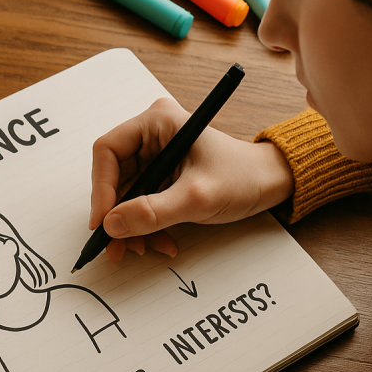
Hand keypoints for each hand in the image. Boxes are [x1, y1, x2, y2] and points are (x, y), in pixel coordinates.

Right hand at [90, 97, 294, 261]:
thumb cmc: (243, 177)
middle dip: (116, 214)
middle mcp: (152, 136)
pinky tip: (161, 242)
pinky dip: (145, 227)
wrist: (270, 185)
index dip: (101, 188)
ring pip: (124, 196)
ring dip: (131, 226)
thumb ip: (152, 212)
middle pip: (113, 177)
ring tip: (144, 248)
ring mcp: (156, 157)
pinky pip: (140, 205)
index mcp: (157, 122)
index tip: (103, 222)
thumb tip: (112, 225)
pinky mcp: (162, 178)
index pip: (108, 150)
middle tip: (117, 245)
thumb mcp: (197, 197)